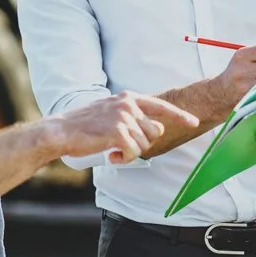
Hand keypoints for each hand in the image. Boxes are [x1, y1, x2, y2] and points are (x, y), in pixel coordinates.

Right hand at [54, 91, 198, 163]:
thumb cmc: (85, 125)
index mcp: (128, 98)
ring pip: (145, 144)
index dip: (180, 116)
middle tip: (120, 145)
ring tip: (112, 150)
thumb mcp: (112, 114)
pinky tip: (110, 156)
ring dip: (130, 153)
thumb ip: (135, 118)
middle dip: (141, 143)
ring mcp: (123, 117)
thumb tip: (159, 128)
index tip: (194, 122)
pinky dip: (124, 159)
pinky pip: (134, 153)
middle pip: (154, 132)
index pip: (161, 106)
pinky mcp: (118, 132)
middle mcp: (128, 105)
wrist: (61, 131)